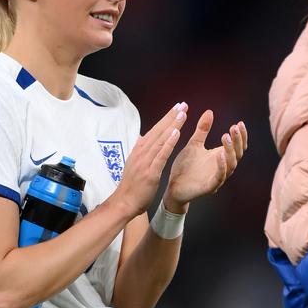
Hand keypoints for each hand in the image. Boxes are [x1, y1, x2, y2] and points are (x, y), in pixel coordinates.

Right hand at [107, 103, 187, 217]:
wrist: (125, 202)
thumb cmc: (132, 186)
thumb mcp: (135, 164)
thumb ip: (141, 151)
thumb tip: (143, 138)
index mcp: (139, 150)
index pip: (155, 130)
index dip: (166, 118)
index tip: (176, 108)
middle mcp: (142, 152)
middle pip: (158, 130)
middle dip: (171, 117)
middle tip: (182, 105)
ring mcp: (146, 161)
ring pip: (161, 139)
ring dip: (172, 125)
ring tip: (182, 114)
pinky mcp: (151, 171)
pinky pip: (161, 154)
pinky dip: (169, 142)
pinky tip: (176, 133)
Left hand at [163, 110, 247, 213]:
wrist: (173, 186)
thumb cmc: (185, 166)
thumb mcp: (194, 144)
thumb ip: (202, 130)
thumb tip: (210, 111)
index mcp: (220, 157)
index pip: (238, 146)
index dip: (241, 136)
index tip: (239, 123)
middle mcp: (222, 167)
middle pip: (237, 154)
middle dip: (237, 140)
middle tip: (233, 128)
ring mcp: (217, 178)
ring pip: (231, 165)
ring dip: (230, 151)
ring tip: (226, 137)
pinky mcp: (209, 187)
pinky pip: (219, 177)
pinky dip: (221, 166)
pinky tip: (220, 154)